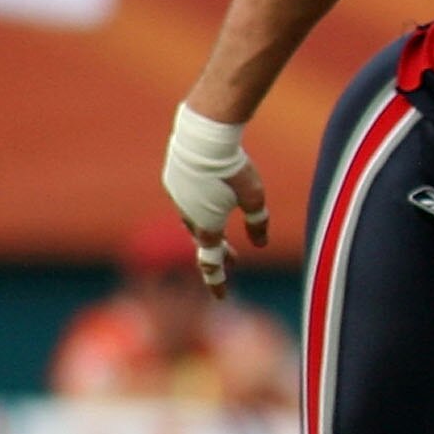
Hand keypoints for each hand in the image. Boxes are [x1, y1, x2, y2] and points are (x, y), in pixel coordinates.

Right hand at [162, 102, 269, 297]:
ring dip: (208, 226)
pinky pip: (186, 197)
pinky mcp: (173, 178)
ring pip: (193, 218)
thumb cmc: (234, 169)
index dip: (217, 281)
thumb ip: (258, 222)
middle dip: (220, 252)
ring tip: (221, 227)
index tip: (222, 297)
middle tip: (235, 260)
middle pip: (204, 241)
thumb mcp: (255, 197)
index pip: (211, 262)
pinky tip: (209, 192)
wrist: (205, 137)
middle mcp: (188, 215)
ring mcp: (177, 196)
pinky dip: (199, 202)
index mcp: (207, 226)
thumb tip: (260, 244)